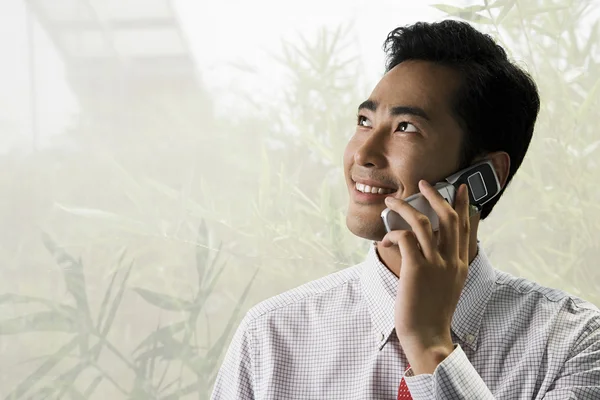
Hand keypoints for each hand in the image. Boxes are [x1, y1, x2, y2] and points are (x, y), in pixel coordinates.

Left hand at [382, 180, 470, 374]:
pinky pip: (405, 238)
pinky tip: (386, 238)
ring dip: (406, 207)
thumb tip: (439, 249)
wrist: (428, 336)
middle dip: (436, 196)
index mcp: (461, 264)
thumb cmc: (433, 312)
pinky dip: (394, 234)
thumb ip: (448, 265)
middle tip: (424, 183)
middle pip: (448, 218)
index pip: (465, 227)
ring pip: (423, 222)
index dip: (462, 204)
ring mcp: (435, 264)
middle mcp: (452, 261)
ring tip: (392, 201)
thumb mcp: (449, 286)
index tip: (460, 188)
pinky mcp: (416, 269)